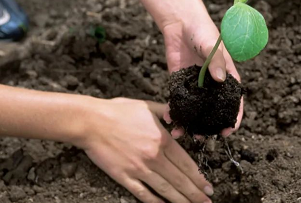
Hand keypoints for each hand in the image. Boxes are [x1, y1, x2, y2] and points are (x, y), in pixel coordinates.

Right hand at [77, 98, 213, 202]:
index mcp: (162, 139)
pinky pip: (143, 193)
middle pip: (179, 180)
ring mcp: (139, 169)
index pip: (186, 163)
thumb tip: (178, 114)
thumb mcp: (148, 106)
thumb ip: (167, 111)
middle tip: (207, 202)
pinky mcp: (124, 176)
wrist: (91, 121)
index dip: (199, 177)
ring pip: (165, 189)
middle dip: (195, 193)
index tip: (208, 186)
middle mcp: (154, 157)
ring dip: (181, 200)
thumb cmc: (119, 111)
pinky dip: (155, 202)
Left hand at [162, 14, 242, 137]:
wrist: (181, 23)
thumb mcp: (212, 45)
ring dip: (189, 123)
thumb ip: (216, 61)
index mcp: (226, 76)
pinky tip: (169, 119)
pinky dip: (174, 111)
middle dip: (209, 127)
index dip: (233, 118)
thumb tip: (220, 79)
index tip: (228, 132)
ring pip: (195, 110)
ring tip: (182, 134)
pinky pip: (178, 101)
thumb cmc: (202, 31)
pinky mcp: (180, 82)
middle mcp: (212, 84)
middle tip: (202, 138)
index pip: (234, 101)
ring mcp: (196, 85)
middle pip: (213, 110)